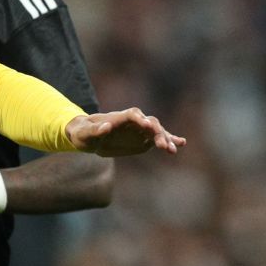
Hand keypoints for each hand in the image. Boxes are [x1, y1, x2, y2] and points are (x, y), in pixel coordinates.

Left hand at [67, 109, 183, 156]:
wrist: (89, 136)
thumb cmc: (84, 132)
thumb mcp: (85, 133)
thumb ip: (95, 130)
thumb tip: (106, 126)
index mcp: (120, 117)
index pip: (134, 115)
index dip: (142, 120)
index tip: (148, 126)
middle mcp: (134, 121)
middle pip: (149, 123)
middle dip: (157, 133)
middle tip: (163, 146)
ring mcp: (140, 130)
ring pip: (157, 132)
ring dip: (166, 139)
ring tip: (173, 150)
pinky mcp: (143, 139)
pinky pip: (158, 139)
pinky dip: (169, 140)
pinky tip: (181, 143)